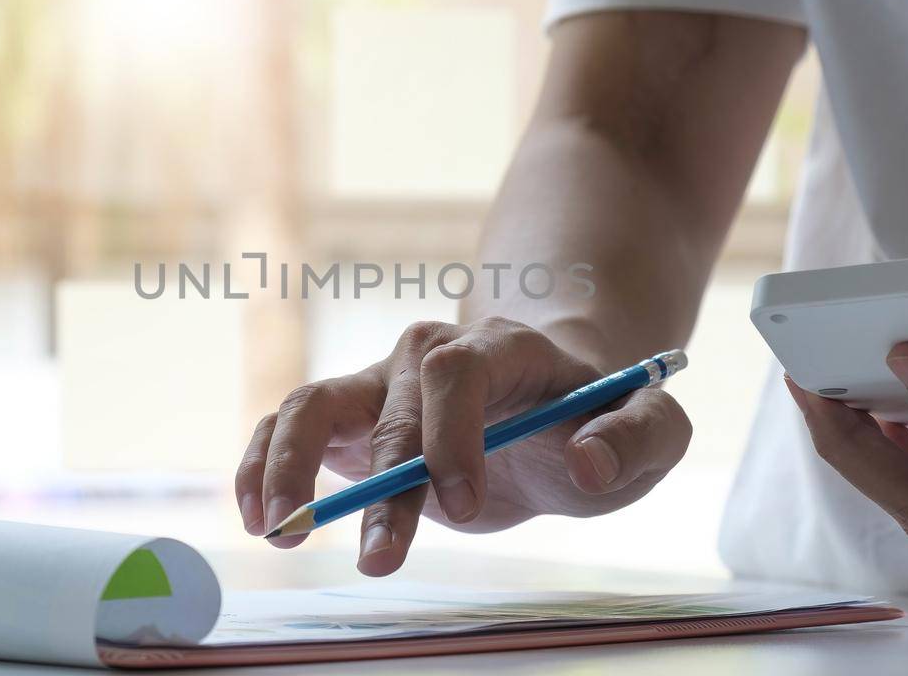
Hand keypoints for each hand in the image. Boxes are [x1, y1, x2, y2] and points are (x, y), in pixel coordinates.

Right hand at [235, 317, 691, 575]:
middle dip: (383, 489)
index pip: (455, 370)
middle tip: (379, 560)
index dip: (450, 433)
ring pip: (314, 404)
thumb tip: (585, 462)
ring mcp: (380, 381)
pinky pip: (285, 425)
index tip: (462, 504)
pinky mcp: (349, 418)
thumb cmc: (595, 416)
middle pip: (389, 408)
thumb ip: (639, 436)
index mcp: (501, 347)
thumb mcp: (649, 427)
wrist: (549, 406)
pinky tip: (258, 514)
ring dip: (292, 467)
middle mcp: (427, 353)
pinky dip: (262, 463)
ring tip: (282, 531)